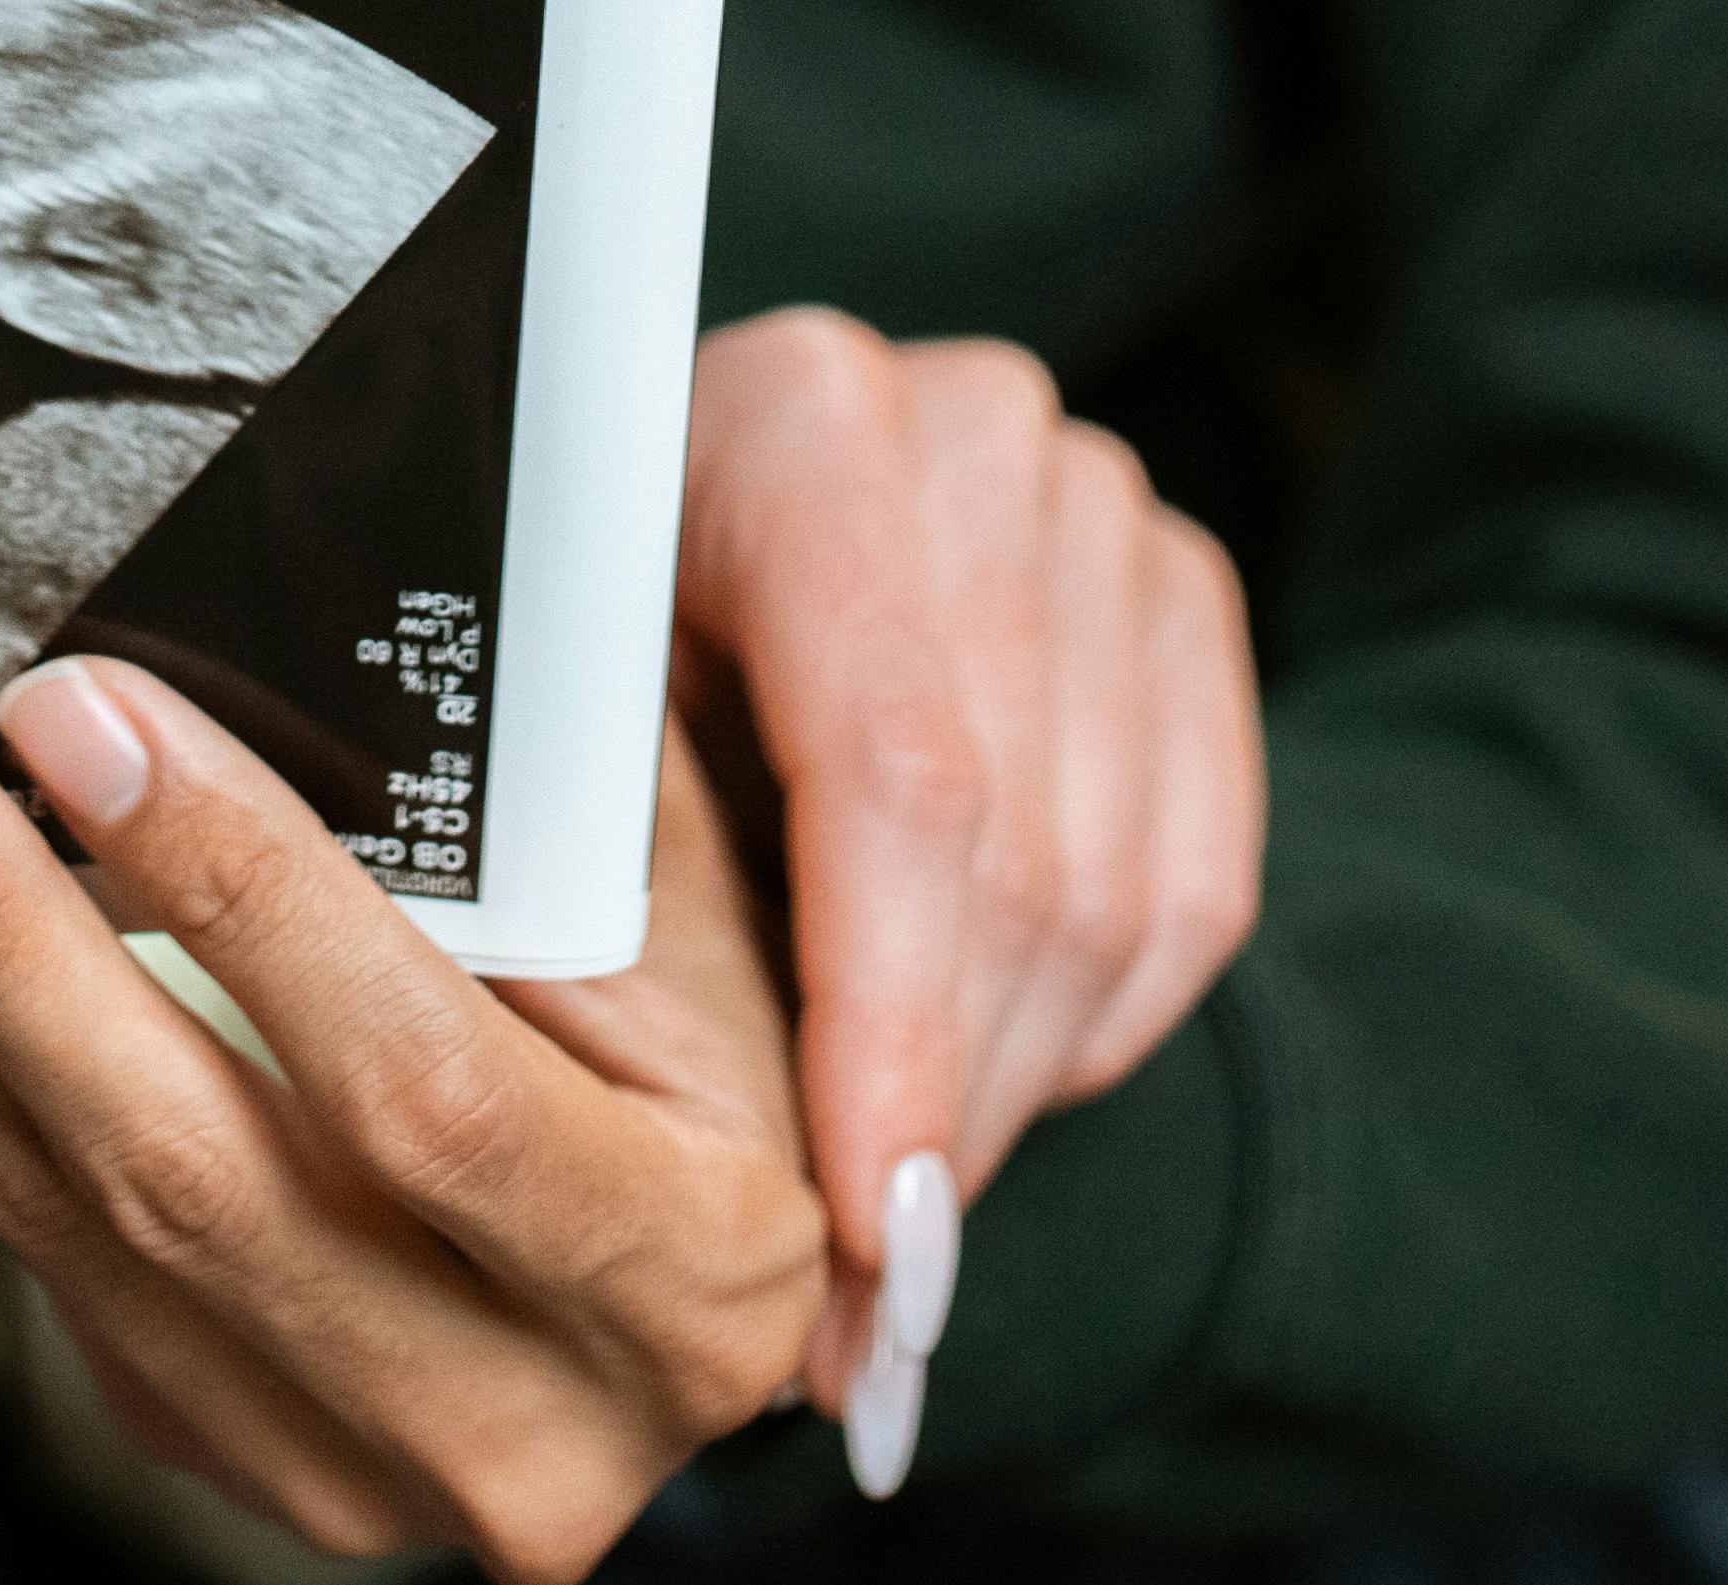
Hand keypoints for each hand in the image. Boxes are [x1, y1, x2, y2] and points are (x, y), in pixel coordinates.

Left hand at [0, 650, 821, 1582]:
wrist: (680, 1240)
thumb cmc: (692, 1026)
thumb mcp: (677, 909)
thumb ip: (518, 813)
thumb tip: (256, 633)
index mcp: (692, 1278)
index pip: (426, 1089)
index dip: (242, 894)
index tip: (83, 708)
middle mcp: (530, 1429)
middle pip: (199, 1174)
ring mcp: (360, 1473)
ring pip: (82, 1227)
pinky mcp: (229, 1453)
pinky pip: (43, 1261)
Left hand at [675, 308, 1265, 1477]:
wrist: (664, 508)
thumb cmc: (562, 631)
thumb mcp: (530, 705)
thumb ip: (585, 842)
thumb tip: (604, 1079)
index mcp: (792, 421)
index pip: (898, 766)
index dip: (888, 1015)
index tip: (864, 1226)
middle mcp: (973, 429)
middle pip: (1017, 851)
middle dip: (937, 1104)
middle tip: (866, 1306)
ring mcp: (1097, 507)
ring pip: (1118, 892)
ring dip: (1006, 1094)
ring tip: (895, 1228)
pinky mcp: (1180, 594)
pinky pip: (1197, 886)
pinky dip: (1089, 1031)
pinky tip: (975, 1094)